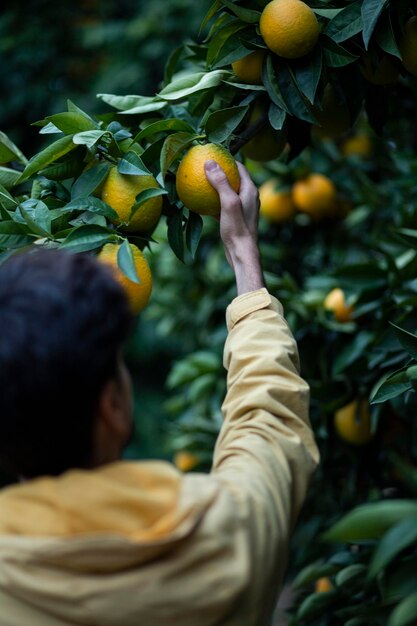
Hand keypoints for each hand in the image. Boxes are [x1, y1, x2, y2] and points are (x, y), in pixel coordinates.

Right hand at [204, 160, 264, 295]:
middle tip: (204, 166)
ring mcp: (242, 209)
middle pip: (233, 179)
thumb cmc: (237, 228)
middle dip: (220, 172)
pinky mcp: (235, 219)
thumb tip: (210, 162)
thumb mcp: (228, 203)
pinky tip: (200, 203)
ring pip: (227, 193)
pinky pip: (222, 206)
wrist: (242, 253)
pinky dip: (213, 202)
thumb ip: (220, 182)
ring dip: (215, 187)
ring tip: (200, 182)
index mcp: (250, 190)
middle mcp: (249, 197)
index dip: (227, 159)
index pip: (240, 167)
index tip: (213, 154)